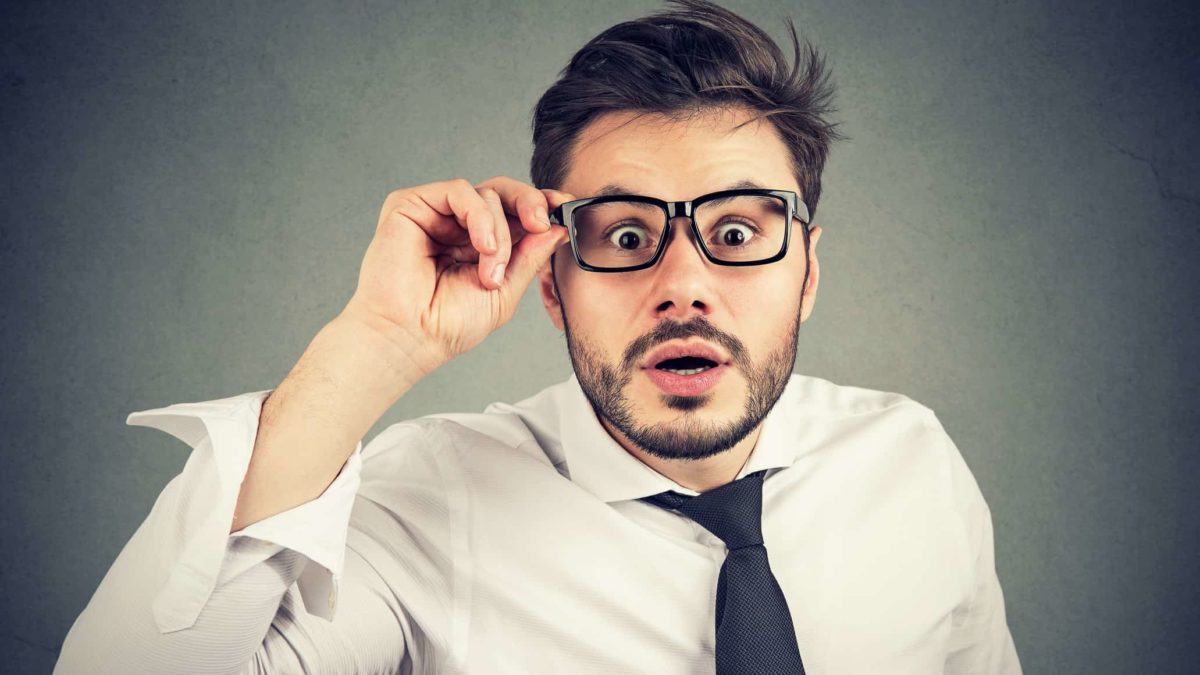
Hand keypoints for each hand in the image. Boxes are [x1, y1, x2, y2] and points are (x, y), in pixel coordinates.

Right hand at [340, 176, 574, 375]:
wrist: (410, 337)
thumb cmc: (449, 324)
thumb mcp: (506, 290)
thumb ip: (530, 256)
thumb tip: (558, 228)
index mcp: (479, 243)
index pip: (515, 212)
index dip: (541, 205)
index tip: (565, 205)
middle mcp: (458, 225)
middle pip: (503, 192)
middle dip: (530, 203)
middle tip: (542, 222)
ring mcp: (435, 214)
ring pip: (486, 194)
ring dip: (499, 233)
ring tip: (491, 272)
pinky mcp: (411, 205)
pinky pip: (459, 191)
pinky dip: (479, 217)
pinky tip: (481, 247)